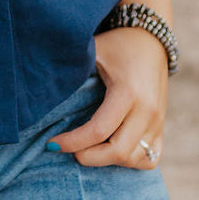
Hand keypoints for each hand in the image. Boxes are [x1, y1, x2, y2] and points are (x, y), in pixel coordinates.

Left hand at [47, 26, 167, 167]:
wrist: (150, 39)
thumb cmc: (116, 44)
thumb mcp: (92, 50)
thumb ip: (70, 68)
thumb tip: (38, 86)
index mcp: (128, 92)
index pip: (99, 130)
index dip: (73, 142)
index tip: (53, 144)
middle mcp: (147, 111)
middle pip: (119, 152)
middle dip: (89, 157)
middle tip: (68, 150)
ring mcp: (158, 121)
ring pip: (135, 159)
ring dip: (108, 160)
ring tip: (86, 149)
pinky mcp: (161, 127)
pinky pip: (150, 158)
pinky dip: (130, 161)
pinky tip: (109, 151)